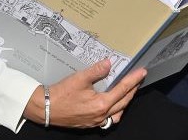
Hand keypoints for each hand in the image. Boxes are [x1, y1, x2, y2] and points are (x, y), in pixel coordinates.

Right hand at [23, 59, 145, 127]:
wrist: (46, 108)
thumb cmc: (62, 94)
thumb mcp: (79, 78)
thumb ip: (96, 70)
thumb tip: (109, 63)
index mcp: (101, 104)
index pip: (123, 90)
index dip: (134, 80)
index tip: (142, 73)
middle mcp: (101, 115)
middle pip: (123, 102)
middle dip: (132, 90)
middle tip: (138, 79)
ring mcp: (95, 121)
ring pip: (117, 114)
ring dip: (125, 102)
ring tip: (128, 91)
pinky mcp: (89, 123)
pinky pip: (108, 119)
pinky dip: (114, 110)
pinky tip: (112, 104)